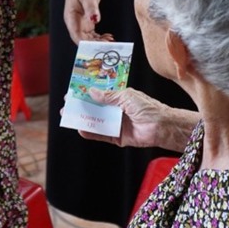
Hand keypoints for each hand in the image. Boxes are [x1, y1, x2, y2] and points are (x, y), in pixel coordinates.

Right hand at [62, 0, 113, 43]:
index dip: (84, 43)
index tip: (95, 47)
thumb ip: (91, 7)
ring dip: (98, 42)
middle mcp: (74, 23)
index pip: (76, 34)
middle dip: (94, 45)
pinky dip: (99, 38)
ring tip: (110, 42)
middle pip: (82, 39)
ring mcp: (80, 24)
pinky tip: (108, 38)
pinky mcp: (86, 23)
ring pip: (88, 39)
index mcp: (70, 17)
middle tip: (107, 46)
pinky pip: (92, 35)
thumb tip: (95, 19)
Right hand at [77, 87, 194, 150]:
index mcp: (121, 97)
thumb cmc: (148, 107)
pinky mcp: (118, 137)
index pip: (101, 93)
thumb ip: (108, 96)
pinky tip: (81, 129)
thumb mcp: (126, 96)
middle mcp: (117, 110)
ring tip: (70, 116)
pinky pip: (102, 135)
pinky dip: (91, 133)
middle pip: (96, 108)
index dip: (88, 92)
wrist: (161, 126)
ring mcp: (117, 124)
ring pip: (97, 121)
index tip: (75, 90)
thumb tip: (91, 91)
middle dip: (82, 106)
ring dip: (83, 119)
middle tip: (67, 105)